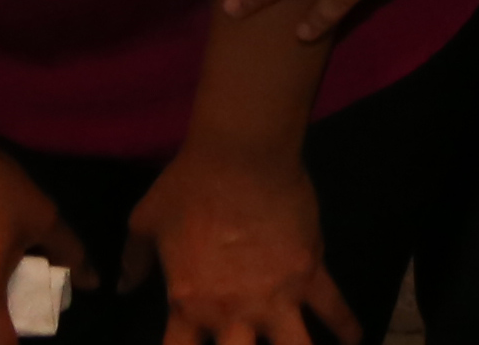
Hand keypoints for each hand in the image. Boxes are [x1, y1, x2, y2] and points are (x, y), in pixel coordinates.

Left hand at [128, 142, 356, 344]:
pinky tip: (355, 340)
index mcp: (189, 304)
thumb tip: (123, 285)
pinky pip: (335, 308)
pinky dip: (347, 327)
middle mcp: (233, 313)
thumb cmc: (188, 185)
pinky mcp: (311, 273)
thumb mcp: (147, 221)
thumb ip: (136, 260)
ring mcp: (278, 296)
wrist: (240, 152)